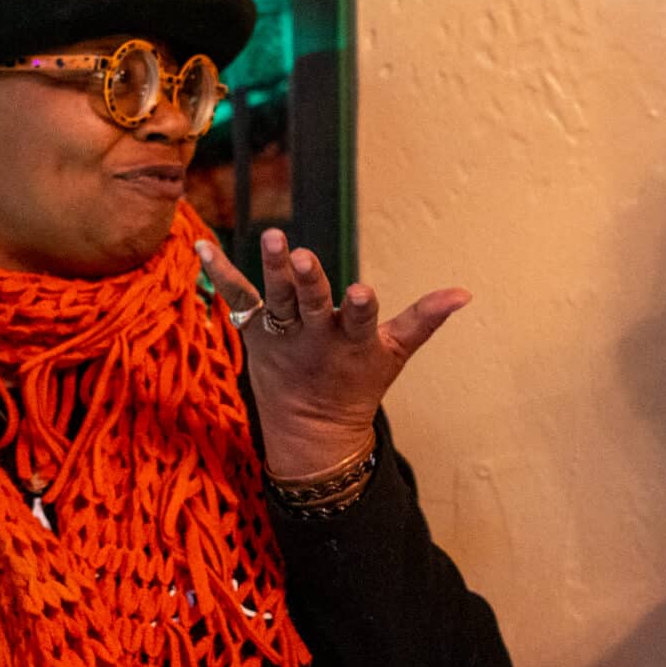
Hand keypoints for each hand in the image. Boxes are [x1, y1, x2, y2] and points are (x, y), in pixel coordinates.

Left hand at [197, 229, 472, 478]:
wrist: (310, 430)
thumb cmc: (358, 383)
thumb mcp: (394, 354)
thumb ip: (425, 319)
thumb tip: (466, 292)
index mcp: (351, 342)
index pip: (360, 321)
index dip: (361, 308)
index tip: (361, 292)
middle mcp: (314, 336)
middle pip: (310, 304)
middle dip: (306, 281)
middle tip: (299, 256)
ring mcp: (282, 333)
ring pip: (276, 298)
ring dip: (271, 268)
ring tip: (273, 237)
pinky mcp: (255, 329)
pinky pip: (236, 298)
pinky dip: (218, 272)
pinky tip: (200, 244)